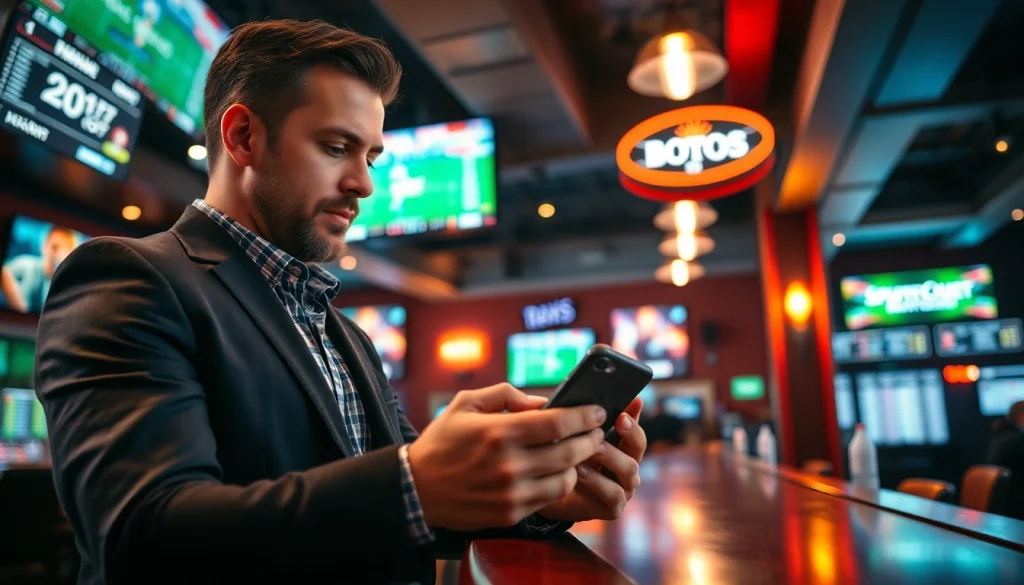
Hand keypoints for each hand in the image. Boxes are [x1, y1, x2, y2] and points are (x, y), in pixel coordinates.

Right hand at [406, 383, 606, 530]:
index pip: (557, 423)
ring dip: (578, 464)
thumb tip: (542, 401)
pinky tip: (559, 472)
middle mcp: (508, 464)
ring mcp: (510, 493)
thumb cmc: (442, 441)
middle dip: (591, 439)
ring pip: (565, 479)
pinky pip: (549, 499)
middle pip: (569, 452)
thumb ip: (505, 395)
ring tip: (578, 452)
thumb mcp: (465, 404)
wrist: (416, 488)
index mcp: (498, 432)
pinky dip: (559, 483)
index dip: (584, 416)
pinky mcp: (510, 514)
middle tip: (597, 431)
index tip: (597, 411)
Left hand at [537, 398, 645, 521]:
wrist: (544, 493)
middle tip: (613, 422)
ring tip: (589, 447)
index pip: (635, 430)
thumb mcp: (573, 435)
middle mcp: (627, 467)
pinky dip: (598, 482)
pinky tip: (579, 472)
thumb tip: (590, 394)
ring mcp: (624, 488)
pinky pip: (613, 494)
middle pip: (638, 448)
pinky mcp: (613, 509)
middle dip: (628, 433)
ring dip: (609, 456)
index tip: (627, 406)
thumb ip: (587, 418)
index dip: (634, 418)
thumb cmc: (562, 458)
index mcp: (621, 447)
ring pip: (629, 470)